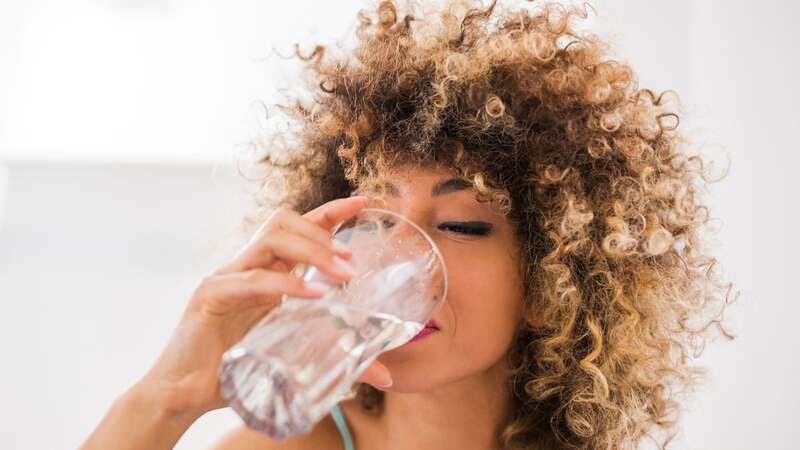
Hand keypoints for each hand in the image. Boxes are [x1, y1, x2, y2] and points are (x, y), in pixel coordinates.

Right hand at [137, 196, 392, 417]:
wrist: (185, 394)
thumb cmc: (238, 371)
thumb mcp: (295, 356)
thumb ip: (337, 357)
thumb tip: (386, 374)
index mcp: (265, 272)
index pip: (298, 228)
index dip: (331, 212)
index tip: (364, 202)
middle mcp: (246, 266)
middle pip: (284, 222)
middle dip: (323, 231)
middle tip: (354, 259)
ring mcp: (226, 277)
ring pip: (270, 239)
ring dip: (312, 250)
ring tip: (342, 274)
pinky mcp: (210, 296)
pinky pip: (252, 280)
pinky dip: (286, 284)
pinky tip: (314, 296)